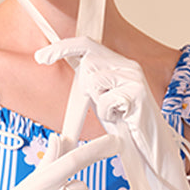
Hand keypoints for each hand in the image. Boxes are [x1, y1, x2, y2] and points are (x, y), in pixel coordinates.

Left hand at [36, 37, 181, 181]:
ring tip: (114, 113)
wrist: (150, 145)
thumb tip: (71, 65)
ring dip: (98, 103)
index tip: (40, 57)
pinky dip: (107, 114)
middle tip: (103, 104)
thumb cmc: (125, 124)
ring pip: (93, 81)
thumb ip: (89, 81)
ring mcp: (134, 78)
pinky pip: (104, 100)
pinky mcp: (136, 93)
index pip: (87, 44)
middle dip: (86, 86)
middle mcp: (128, 66)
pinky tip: (121, 119)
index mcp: (119, 64)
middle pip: (88, 62)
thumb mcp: (102, 98)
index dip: (62, 47)